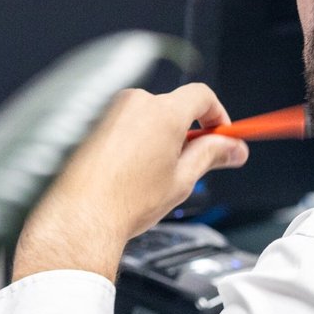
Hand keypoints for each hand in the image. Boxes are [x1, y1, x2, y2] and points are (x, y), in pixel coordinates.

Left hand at [12, 85, 247, 281]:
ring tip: (152, 173)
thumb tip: (233, 149)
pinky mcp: (89, 122)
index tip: (220, 134)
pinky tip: (128, 171)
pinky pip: (121, 123)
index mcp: (164, 113)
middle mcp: (135, 103)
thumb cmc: (125, 202)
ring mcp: (109, 110)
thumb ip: (212, 155)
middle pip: (173, 106)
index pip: (202, 96)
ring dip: (157, 136)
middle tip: (190, 162)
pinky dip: (132, 140)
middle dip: (186, 131)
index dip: (217, 115)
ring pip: (146, 116)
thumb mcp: (183, 180)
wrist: (80, 217)